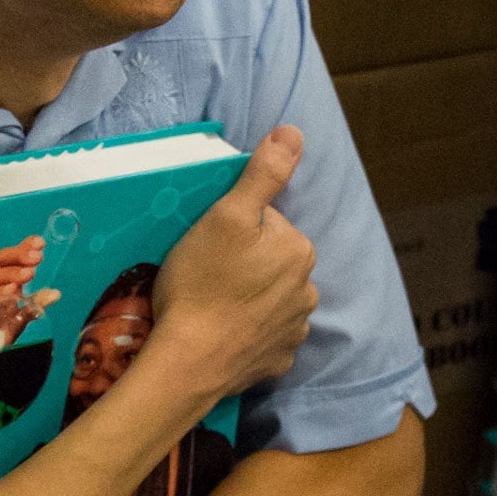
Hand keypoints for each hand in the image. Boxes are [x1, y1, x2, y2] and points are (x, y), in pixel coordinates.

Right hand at [0, 238, 57, 357]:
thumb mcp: (20, 319)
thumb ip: (35, 305)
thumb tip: (56, 293)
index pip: (9, 261)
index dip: (22, 248)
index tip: (40, 242)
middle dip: (18, 256)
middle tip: (38, 257)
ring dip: (11, 275)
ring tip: (29, 274)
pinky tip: (12, 292)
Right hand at [143, 127, 317, 407]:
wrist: (187, 362)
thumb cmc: (201, 282)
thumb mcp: (226, 215)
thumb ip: (264, 174)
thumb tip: (294, 133)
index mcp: (299, 250)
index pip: (268, 223)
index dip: (236, 228)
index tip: (210, 244)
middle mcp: (308, 291)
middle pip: (273, 261)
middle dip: (248, 262)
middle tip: (207, 273)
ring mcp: (294, 331)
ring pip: (272, 300)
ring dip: (251, 298)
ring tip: (214, 305)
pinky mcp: (278, 362)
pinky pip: (265, 337)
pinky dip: (249, 333)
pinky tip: (224, 332)